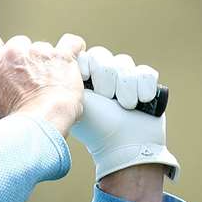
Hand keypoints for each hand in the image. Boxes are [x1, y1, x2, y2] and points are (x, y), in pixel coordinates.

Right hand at [0, 26, 85, 135]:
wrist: (42, 121)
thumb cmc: (17, 117)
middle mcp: (16, 52)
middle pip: (18, 44)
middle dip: (23, 58)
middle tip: (28, 77)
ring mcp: (40, 53)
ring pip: (43, 47)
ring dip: (46, 60)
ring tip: (50, 80)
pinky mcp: (64, 57)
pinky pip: (72, 43)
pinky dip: (72, 50)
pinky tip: (70, 62)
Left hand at [71, 45, 179, 182]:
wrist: (124, 146)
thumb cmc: (95, 127)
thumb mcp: (74, 102)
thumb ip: (63, 80)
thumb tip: (56, 59)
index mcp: (81, 79)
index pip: (83, 55)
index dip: (87, 64)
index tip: (86, 79)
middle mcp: (101, 76)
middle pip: (102, 55)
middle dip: (106, 78)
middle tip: (106, 98)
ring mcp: (124, 80)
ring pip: (123, 62)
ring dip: (125, 85)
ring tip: (125, 105)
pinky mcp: (145, 86)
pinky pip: (145, 72)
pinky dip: (143, 86)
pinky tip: (141, 101)